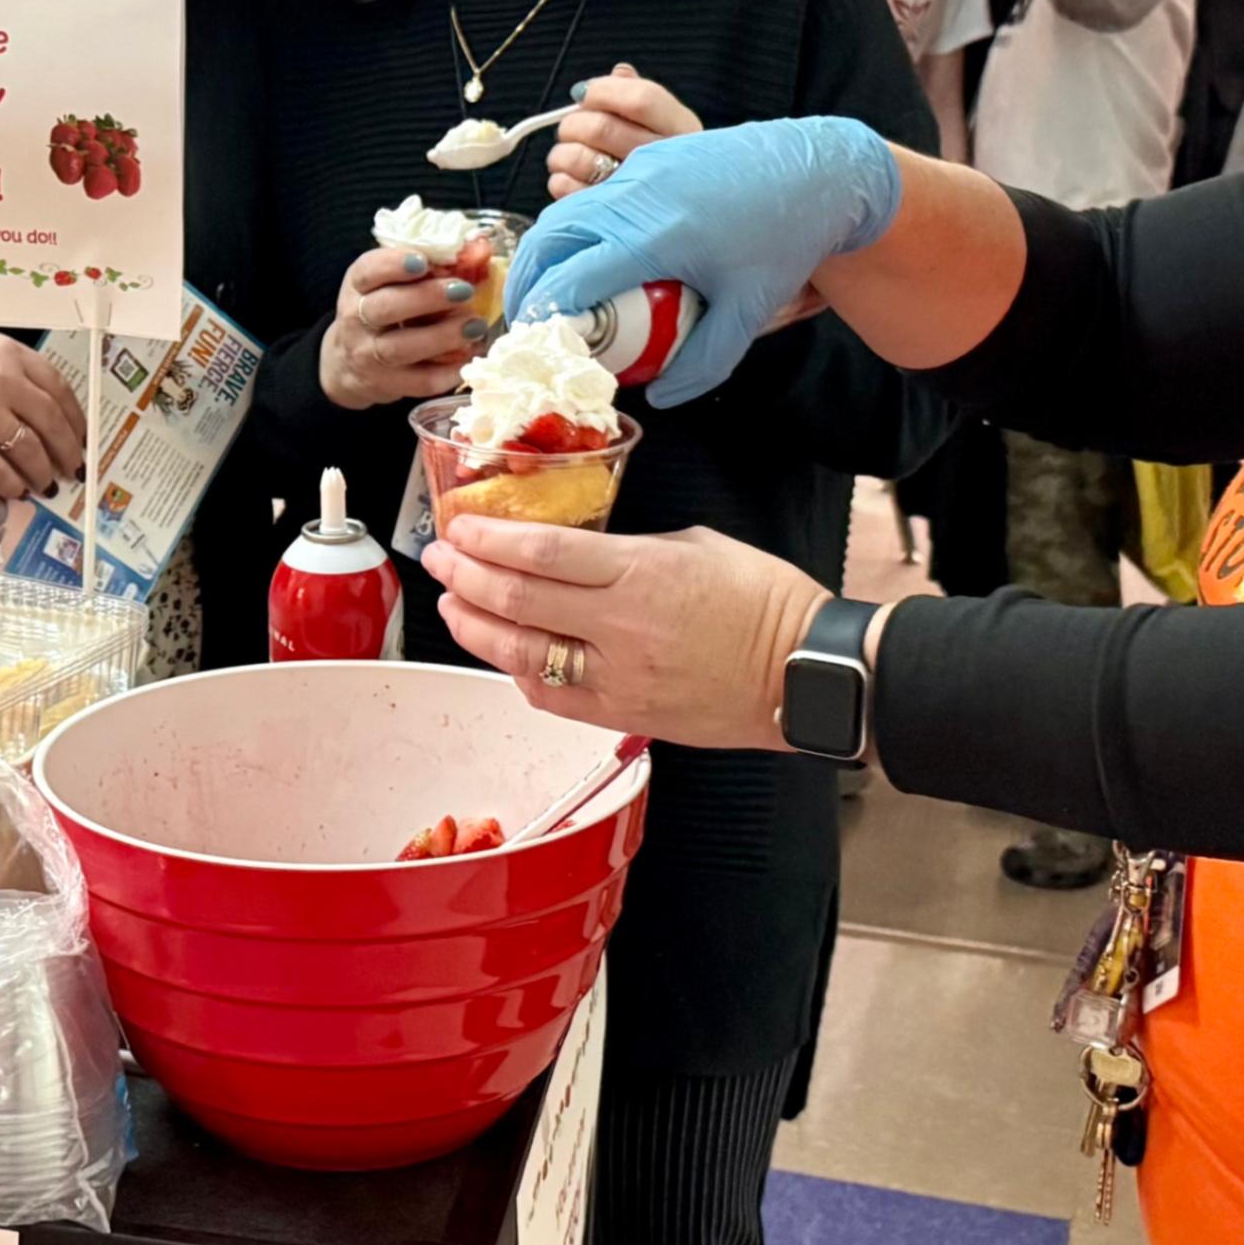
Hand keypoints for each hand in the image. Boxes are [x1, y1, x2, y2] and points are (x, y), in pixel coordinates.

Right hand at [0, 330, 86, 499]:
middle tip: (72, 468)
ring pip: (27, 450)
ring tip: (44, 483)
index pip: (59, 388)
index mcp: (8, 352)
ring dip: (41, 472)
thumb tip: (47, 414)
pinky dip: (11, 484)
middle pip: (49, 422)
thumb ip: (13, 371)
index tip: (82, 437)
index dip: (76, 419)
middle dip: (67, 451)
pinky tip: (15, 489)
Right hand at [320, 243, 484, 411]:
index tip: (423, 262)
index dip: (394, 265)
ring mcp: (368, 355)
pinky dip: (447, 372)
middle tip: (465, 291)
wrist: (348, 362)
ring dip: (442, 337)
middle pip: (386, 308)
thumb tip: (480, 250)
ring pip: (401, 347)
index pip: (368, 271)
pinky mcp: (386, 385)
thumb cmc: (383, 309)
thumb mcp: (392, 282)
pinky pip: (418, 382)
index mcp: (358, 285)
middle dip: (427, 298)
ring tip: (475, 326)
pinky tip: (469, 357)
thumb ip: (428, 266)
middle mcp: (356, 319)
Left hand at [425, 518, 823, 753]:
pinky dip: (517, 671)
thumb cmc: (764, 601)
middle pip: (517, 601)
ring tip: (453, 604)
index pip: (541, 553)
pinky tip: (502, 652)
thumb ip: (628, 549)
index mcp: (641, 574)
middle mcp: (620, 629)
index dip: (488, 539)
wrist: (803, 672)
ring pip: (522, 655)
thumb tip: (578, 553)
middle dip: (465, 577)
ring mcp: (618, 679)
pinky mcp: (624, 716)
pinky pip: (551, 696)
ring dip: (476, 627)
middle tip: (440, 559)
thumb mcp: (696, 544)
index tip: (459, 528)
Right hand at [507, 116, 902, 402]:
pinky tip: (586, 259)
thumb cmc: (787, 240)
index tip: (533, 345)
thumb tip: (659, 398)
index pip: (569, 279)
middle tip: (525, 324)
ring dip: (545, 253)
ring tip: (546, 295)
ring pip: (567, 212)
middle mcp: (635, 196)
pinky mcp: (649, 157)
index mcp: (653, 236)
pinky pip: (595, 196)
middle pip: (549, 240)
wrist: (818, 170)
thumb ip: (703, 363)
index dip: (542, 314)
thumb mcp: (748, 311)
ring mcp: (639, 169)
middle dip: (526, 283)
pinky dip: (574, 229)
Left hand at [544, 64, 701, 203]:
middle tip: (571, 128)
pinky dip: (561, 180)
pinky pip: (567, 189)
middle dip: (574, 123)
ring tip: (568, 156)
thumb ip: (641, 95)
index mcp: (682, 130)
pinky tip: (573, 180)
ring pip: (579, 158)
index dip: (603, 91)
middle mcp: (665, 163)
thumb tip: (619, 73)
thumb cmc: (670, 167)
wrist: (687, 218)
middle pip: (601, 128)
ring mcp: (636, 195)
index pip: (640, 99)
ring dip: (562, 153)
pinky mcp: (608, 220)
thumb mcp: (668, 125)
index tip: (585, 93)